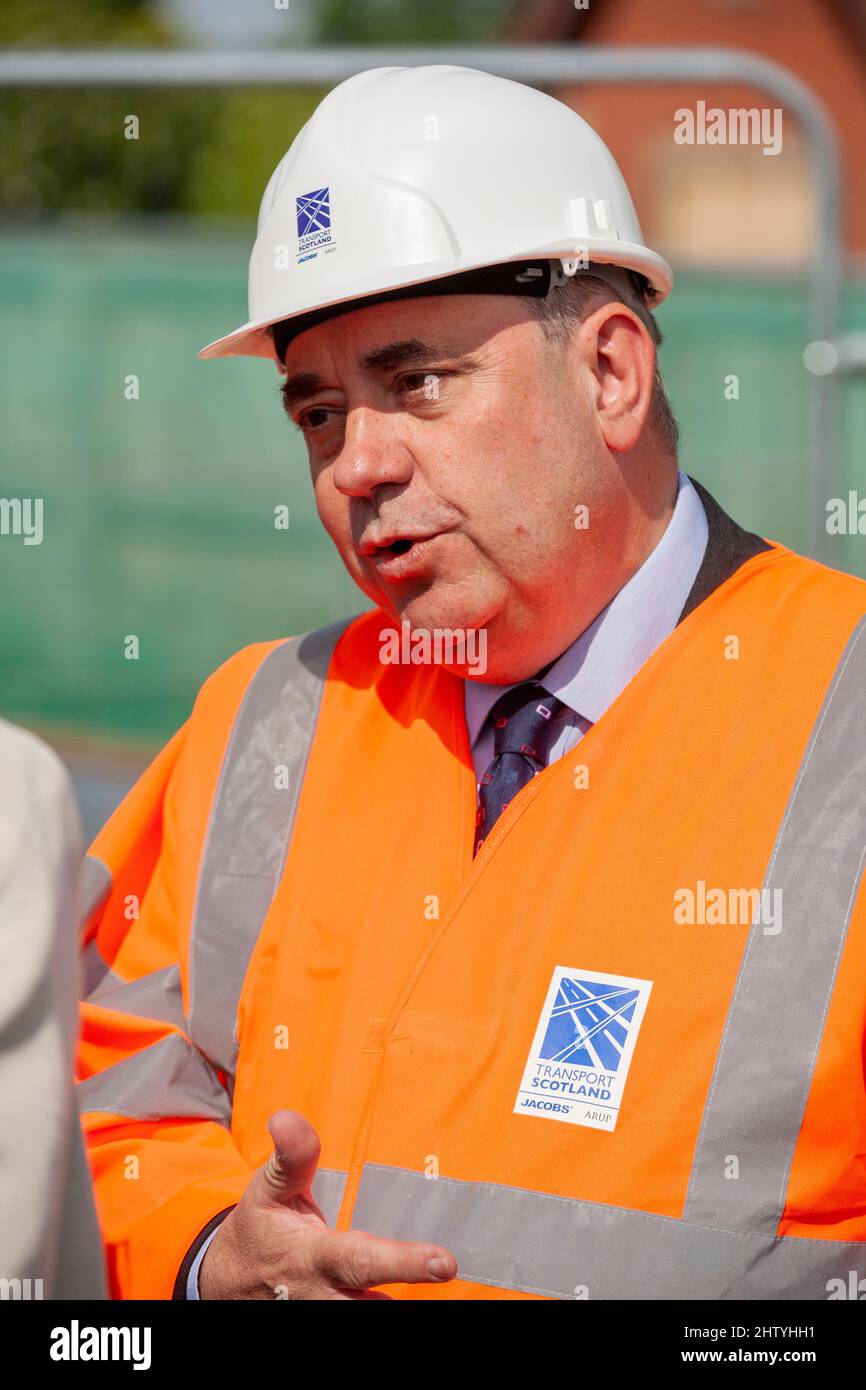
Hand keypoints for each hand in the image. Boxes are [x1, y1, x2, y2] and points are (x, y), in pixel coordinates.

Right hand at [198, 1109, 457, 1298]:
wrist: (227, 1280)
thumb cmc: (259, 1228)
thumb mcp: (268, 1189)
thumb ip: (291, 1157)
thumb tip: (286, 1117)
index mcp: (311, 1258)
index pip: (359, 1261)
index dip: (403, 1263)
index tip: (445, 1262)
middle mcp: (323, 1295)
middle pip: (370, 1304)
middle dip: (408, 1286)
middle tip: (445, 1269)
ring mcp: (326, 1314)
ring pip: (371, 1316)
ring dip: (400, 1301)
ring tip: (431, 1275)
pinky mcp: (331, 1320)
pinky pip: (366, 1316)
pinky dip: (384, 1303)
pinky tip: (413, 1288)